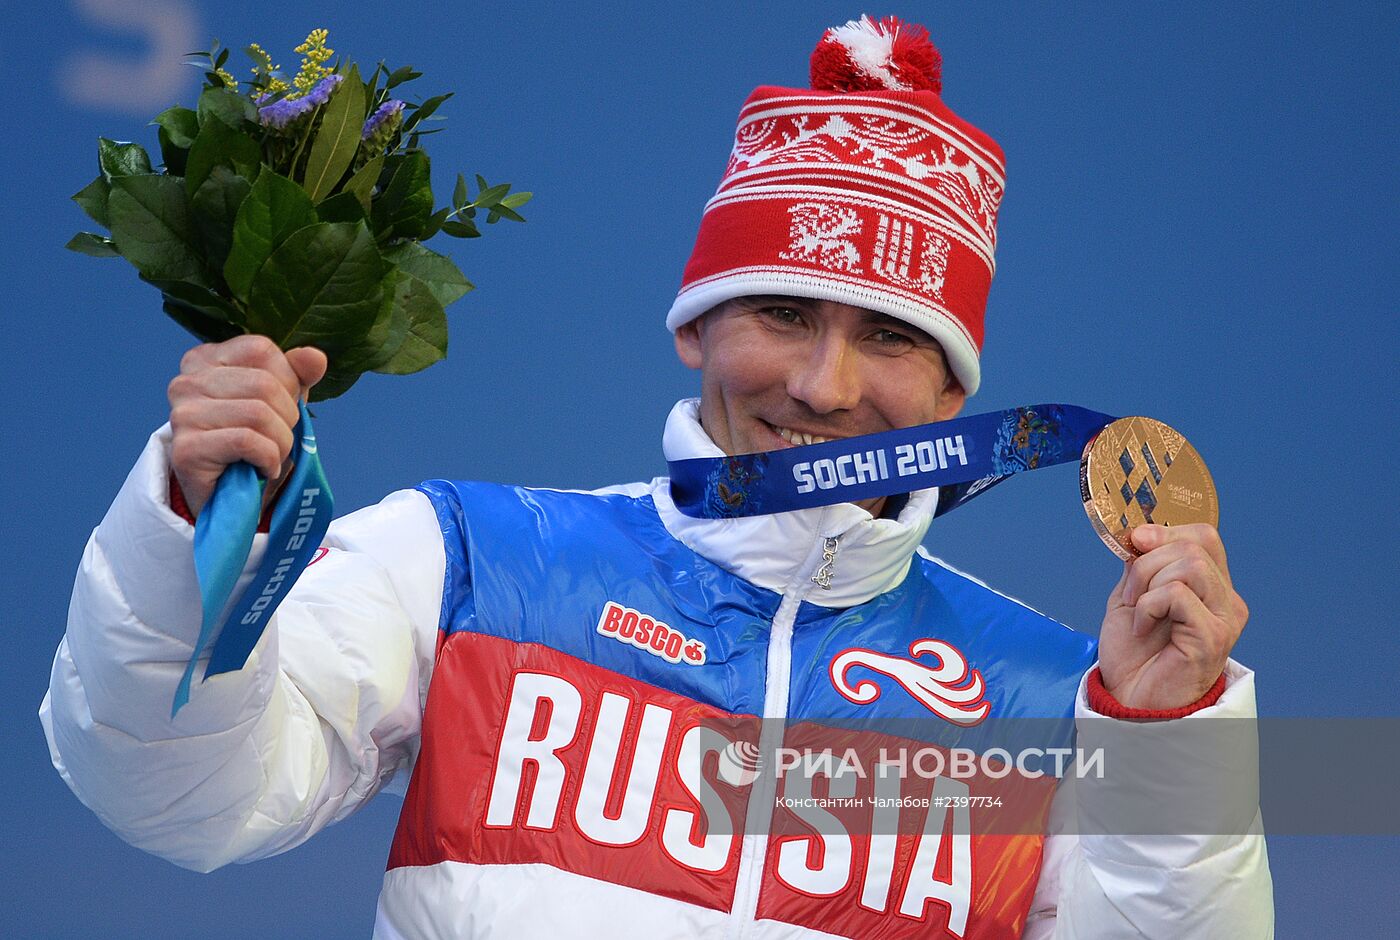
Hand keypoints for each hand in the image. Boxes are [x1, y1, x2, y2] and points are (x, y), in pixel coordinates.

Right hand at [168, 335, 327, 516]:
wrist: (230, 499)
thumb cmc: (255, 443)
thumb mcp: (283, 402)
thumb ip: (299, 376)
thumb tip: (315, 356)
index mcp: (206, 359)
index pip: (262, 350)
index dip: (288, 381)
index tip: (282, 408)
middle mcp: (187, 381)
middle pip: (264, 384)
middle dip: (288, 417)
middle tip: (278, 440)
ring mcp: (182, 414)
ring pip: (258, 413)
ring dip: (280, 443)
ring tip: (271, 457)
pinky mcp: (186, 448)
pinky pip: (247, 441)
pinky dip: (268, 459)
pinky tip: (261, 468)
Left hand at [1097, 524, 1247, 710]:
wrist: (1128, 698)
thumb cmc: (1134, 655)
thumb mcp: (1131, 597)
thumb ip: (1141, 566)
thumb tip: (1142, 533)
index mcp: (1210, 587)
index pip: (1204, 536)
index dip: (1166, 531)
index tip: (1136, 544)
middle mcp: (1226, 601)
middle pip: (1195, 545)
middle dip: (1148, 561)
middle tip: (1131, 593)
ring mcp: (1224, 619)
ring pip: (1190, 565)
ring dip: (1148, 582)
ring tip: (1138, 612)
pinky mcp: (1213, 637)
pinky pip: (1178, 595)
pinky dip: (1149, 605)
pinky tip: (1143, 628)